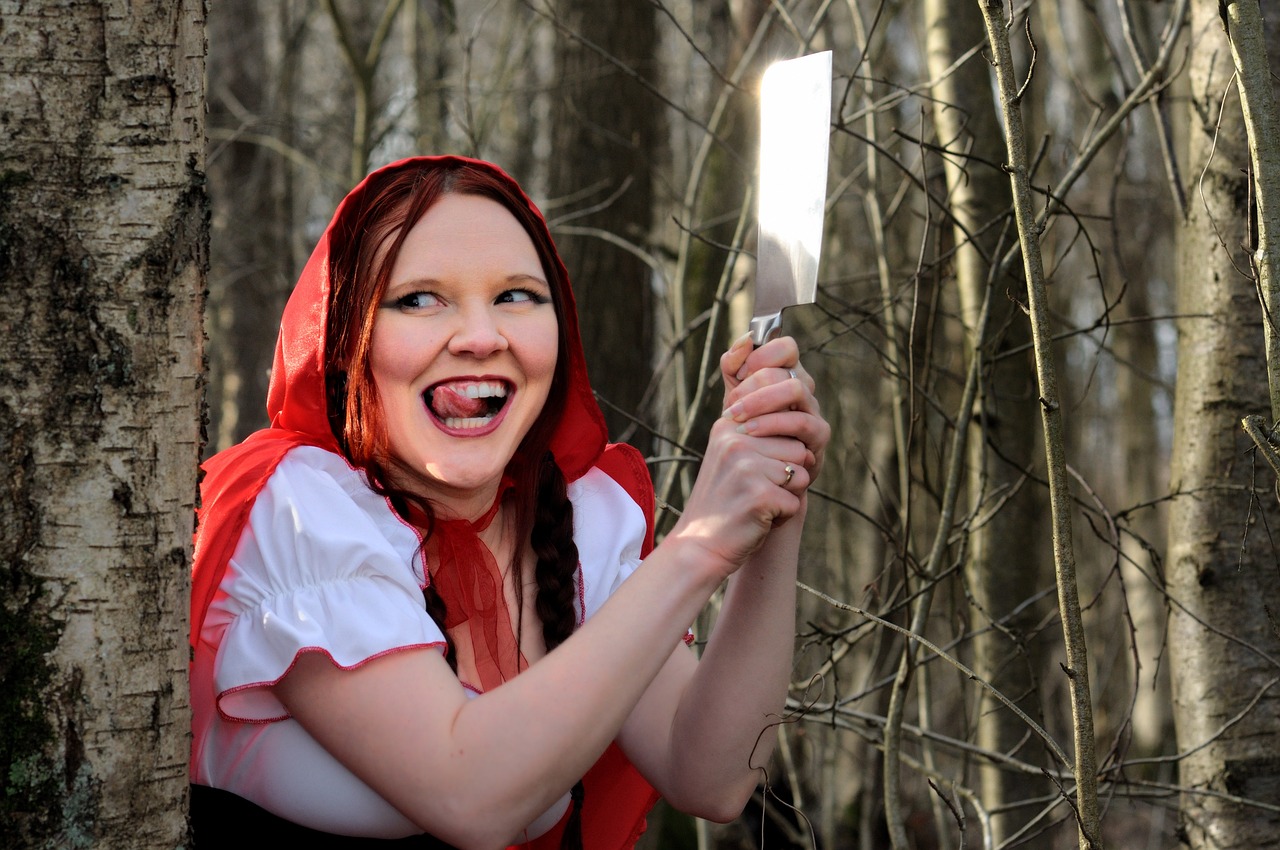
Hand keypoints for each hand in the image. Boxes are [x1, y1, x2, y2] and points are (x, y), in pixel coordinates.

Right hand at [665, 335, 829, 578]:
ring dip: (785, 495)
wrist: (699, 546)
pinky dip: (782, 516)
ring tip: (755, 503)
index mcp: (728, 426)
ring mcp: (746, 467)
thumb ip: (756, 429)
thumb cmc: (722, 500)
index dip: (779, 453)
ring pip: (801, 473)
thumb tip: (797, 400)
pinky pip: (795, 501)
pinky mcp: (760, 494)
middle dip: (785, 476)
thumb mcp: (730, 454)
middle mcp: (735, 440)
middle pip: (797, 448)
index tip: (754, 471)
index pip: (784, 423)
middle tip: (753, 492)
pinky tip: (756, 519)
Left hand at [719, 334, 827, 485]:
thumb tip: (745, 341)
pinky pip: (800, 422)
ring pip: (795, 389)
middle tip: (731, 404)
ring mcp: (814, 410)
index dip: (761, 354)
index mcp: (786, 374)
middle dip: (752, 383)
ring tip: (736, 417)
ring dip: (760, 401)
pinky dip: (771, 424)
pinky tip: (749, 432)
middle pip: (786, 368)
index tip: (737, 373)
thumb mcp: (735, 398)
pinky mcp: (819, 436)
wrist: (756, 476)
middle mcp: (804, 388)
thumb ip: (734, 368)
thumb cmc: (747, 433)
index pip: (785, 346)